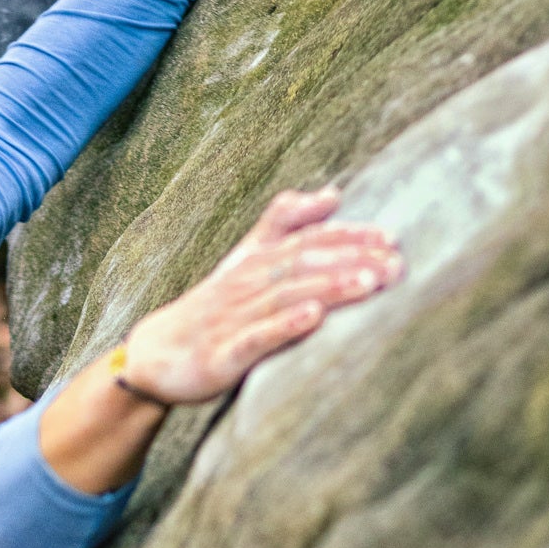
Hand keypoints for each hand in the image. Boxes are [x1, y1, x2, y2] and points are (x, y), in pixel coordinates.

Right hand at [122, 187, 402, 405]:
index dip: (347, 236)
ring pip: (283, 296)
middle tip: (394, 266)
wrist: (154, 355)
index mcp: (255, 262)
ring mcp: (231, 318)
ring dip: (326, 288)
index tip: (390, 239)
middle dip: (348, 261)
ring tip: (366, 285)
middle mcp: (244, 284)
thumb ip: (285, 223)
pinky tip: (311, 318)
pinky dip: (283, 326)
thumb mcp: (245, 260)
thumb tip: (332, 192)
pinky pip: (254, 337)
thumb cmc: (212, 308)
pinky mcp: (221, 355)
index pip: (305, 240)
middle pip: (300, 264)